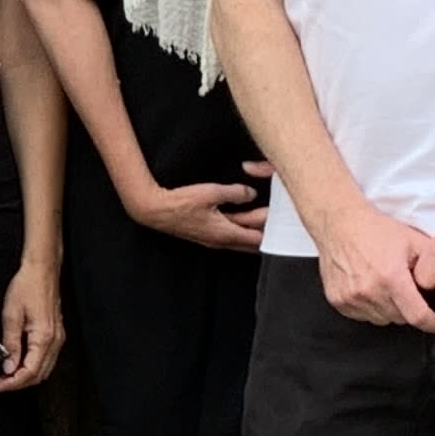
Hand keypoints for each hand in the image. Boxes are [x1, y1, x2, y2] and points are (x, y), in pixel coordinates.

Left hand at [0, 258, 64, 388]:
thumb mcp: (11, 315)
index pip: (30, 372)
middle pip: (39, 375)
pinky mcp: (55, 334)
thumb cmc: (26, 287)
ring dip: (25, 376)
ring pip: (43, 369)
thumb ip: (10, 344)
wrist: (41, 270)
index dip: (12, 383)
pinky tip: (18, 363)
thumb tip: (8, 367)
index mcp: (43, 337)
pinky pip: (46, 359)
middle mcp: (55, 341)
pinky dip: (32, 367)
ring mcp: (58, 338)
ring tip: (5, 375)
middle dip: (18, 383)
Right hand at [126, 167, 268, 254]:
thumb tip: (251, 194)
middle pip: (251, 243)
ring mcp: (212, 240)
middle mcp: (220, 241)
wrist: (154, 210)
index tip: (280, 219)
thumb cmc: (179, 203)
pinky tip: (242, 218)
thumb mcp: (212, 192)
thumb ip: (236, 193)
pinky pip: (229, 236)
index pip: (258, 238)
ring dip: (252, 230)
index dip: (271, 230)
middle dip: (265, 232)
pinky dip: (240, 229)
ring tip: (263, 215)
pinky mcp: (205, 235)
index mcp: (226, 233)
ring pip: (240, 240)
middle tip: (276, 217)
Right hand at [313, 203, 434, 330]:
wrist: (340, 224)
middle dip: (409, 309)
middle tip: (409, 292)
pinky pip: (363, 316)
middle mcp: (370, 291)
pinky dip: (371, 307)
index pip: (417, 315)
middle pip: (400, 318)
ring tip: (388, 286)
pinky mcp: (339, 300)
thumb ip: (432, 267)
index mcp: (391, 277)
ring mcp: (352, 298)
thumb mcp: (413, 241)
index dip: (432, 323)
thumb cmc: (375, 230)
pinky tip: (371, 288)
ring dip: (390, 309)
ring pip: (382, 319)